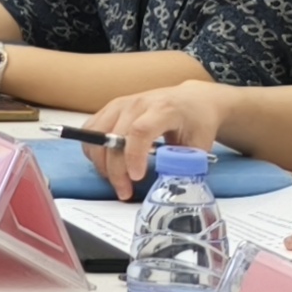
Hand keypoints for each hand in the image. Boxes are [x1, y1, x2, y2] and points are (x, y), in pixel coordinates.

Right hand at [83, 80, 233, 196]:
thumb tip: (171, 185)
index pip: (140, 130)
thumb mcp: (200, 144)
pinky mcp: (110, 108)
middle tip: (124, 191)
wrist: (191, 100)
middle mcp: (138, 103)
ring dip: (101, 162)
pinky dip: (94, 150)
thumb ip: (185, 164)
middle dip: (115, 170)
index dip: (133, 156)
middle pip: (114, 136)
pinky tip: (107, 163)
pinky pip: (91, 130)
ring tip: (116, 180)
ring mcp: (120, 104)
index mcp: (164, 109)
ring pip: (97, 134)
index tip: (136, 178)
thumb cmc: (196, 121)